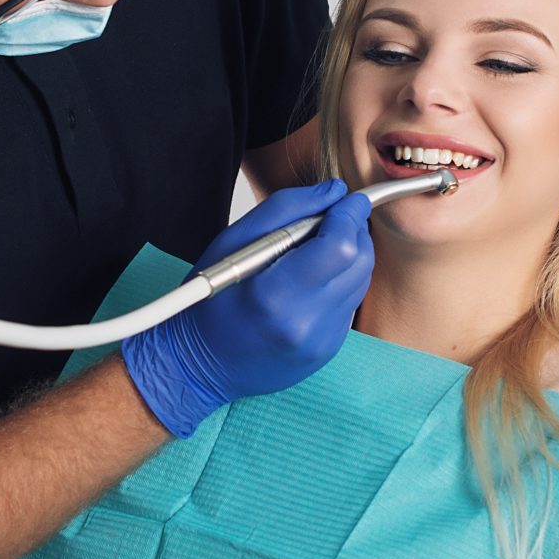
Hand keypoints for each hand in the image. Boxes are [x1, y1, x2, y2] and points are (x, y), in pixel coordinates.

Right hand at [121, 181, 374, 438]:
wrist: (199, 366)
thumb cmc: (207, 304)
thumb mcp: (231, 243)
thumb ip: (285, 209)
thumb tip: (334, 191)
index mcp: (276, 295)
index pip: (339, 246)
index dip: (349, 215)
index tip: (348, 199)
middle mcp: (306, 323)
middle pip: (360, 262)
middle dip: (353, 231)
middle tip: (332, 218)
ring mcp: (321, 342)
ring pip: (360, 282)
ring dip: (348, 256)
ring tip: (314, 250)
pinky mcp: (328, 350)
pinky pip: (349, 303)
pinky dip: (338, 283)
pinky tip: (309, 282)